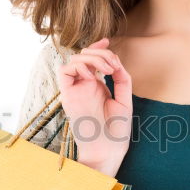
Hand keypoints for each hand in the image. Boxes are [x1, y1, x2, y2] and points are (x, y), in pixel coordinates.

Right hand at [56, 37, 132, 169]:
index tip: (108, 41)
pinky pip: (64, 71)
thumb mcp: (124, 98)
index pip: (92, 59)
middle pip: (83, 56)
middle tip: (113, 66)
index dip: (97, 47)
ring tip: (107, 70)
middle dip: (99, 53)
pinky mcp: (68, 96)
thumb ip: (122, 77)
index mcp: (96, 85)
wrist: (109, 148)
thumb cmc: (116, 129)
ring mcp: (75, 90)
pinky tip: (93, 76)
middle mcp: (84, 86)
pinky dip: (79, 66)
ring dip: (92, 58)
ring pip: (74, 60)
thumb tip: (116, 61)